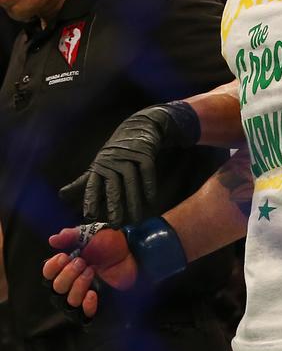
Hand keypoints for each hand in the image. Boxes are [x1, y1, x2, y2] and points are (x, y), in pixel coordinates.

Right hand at [43, 225, 137, 319]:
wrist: (133, 255)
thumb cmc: (112, 245)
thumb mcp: (92, 235)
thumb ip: (72, 236)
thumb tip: (52, 239)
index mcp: (67, 266)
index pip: (48, 273)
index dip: (53, 267)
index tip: (64, 257)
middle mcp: (72, 283)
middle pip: (56, 288)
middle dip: (68, 274)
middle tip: (84, 263)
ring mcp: (83, 295)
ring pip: (68, 302)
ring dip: (78, 286)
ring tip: (92, 272)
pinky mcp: (96, 306)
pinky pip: (83, 315)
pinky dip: (86, 305)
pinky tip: (93, 294)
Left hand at [58, 101, 199, 225]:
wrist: (138, 126)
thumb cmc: (115, 153)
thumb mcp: (98, 165)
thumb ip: (82, 183)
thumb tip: (60, 196)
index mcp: (99, 166)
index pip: (93, 184)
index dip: (91, 199)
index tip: (89, 216)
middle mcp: (113, 161)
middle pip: (113, 184)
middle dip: (114, 204)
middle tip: (116, 224)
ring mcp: (130, 156)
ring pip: (131, 180)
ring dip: (134, 201)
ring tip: (136, 220)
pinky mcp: (145, 153)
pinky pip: (147, 171)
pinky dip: (149, 186)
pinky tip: (151, 201)